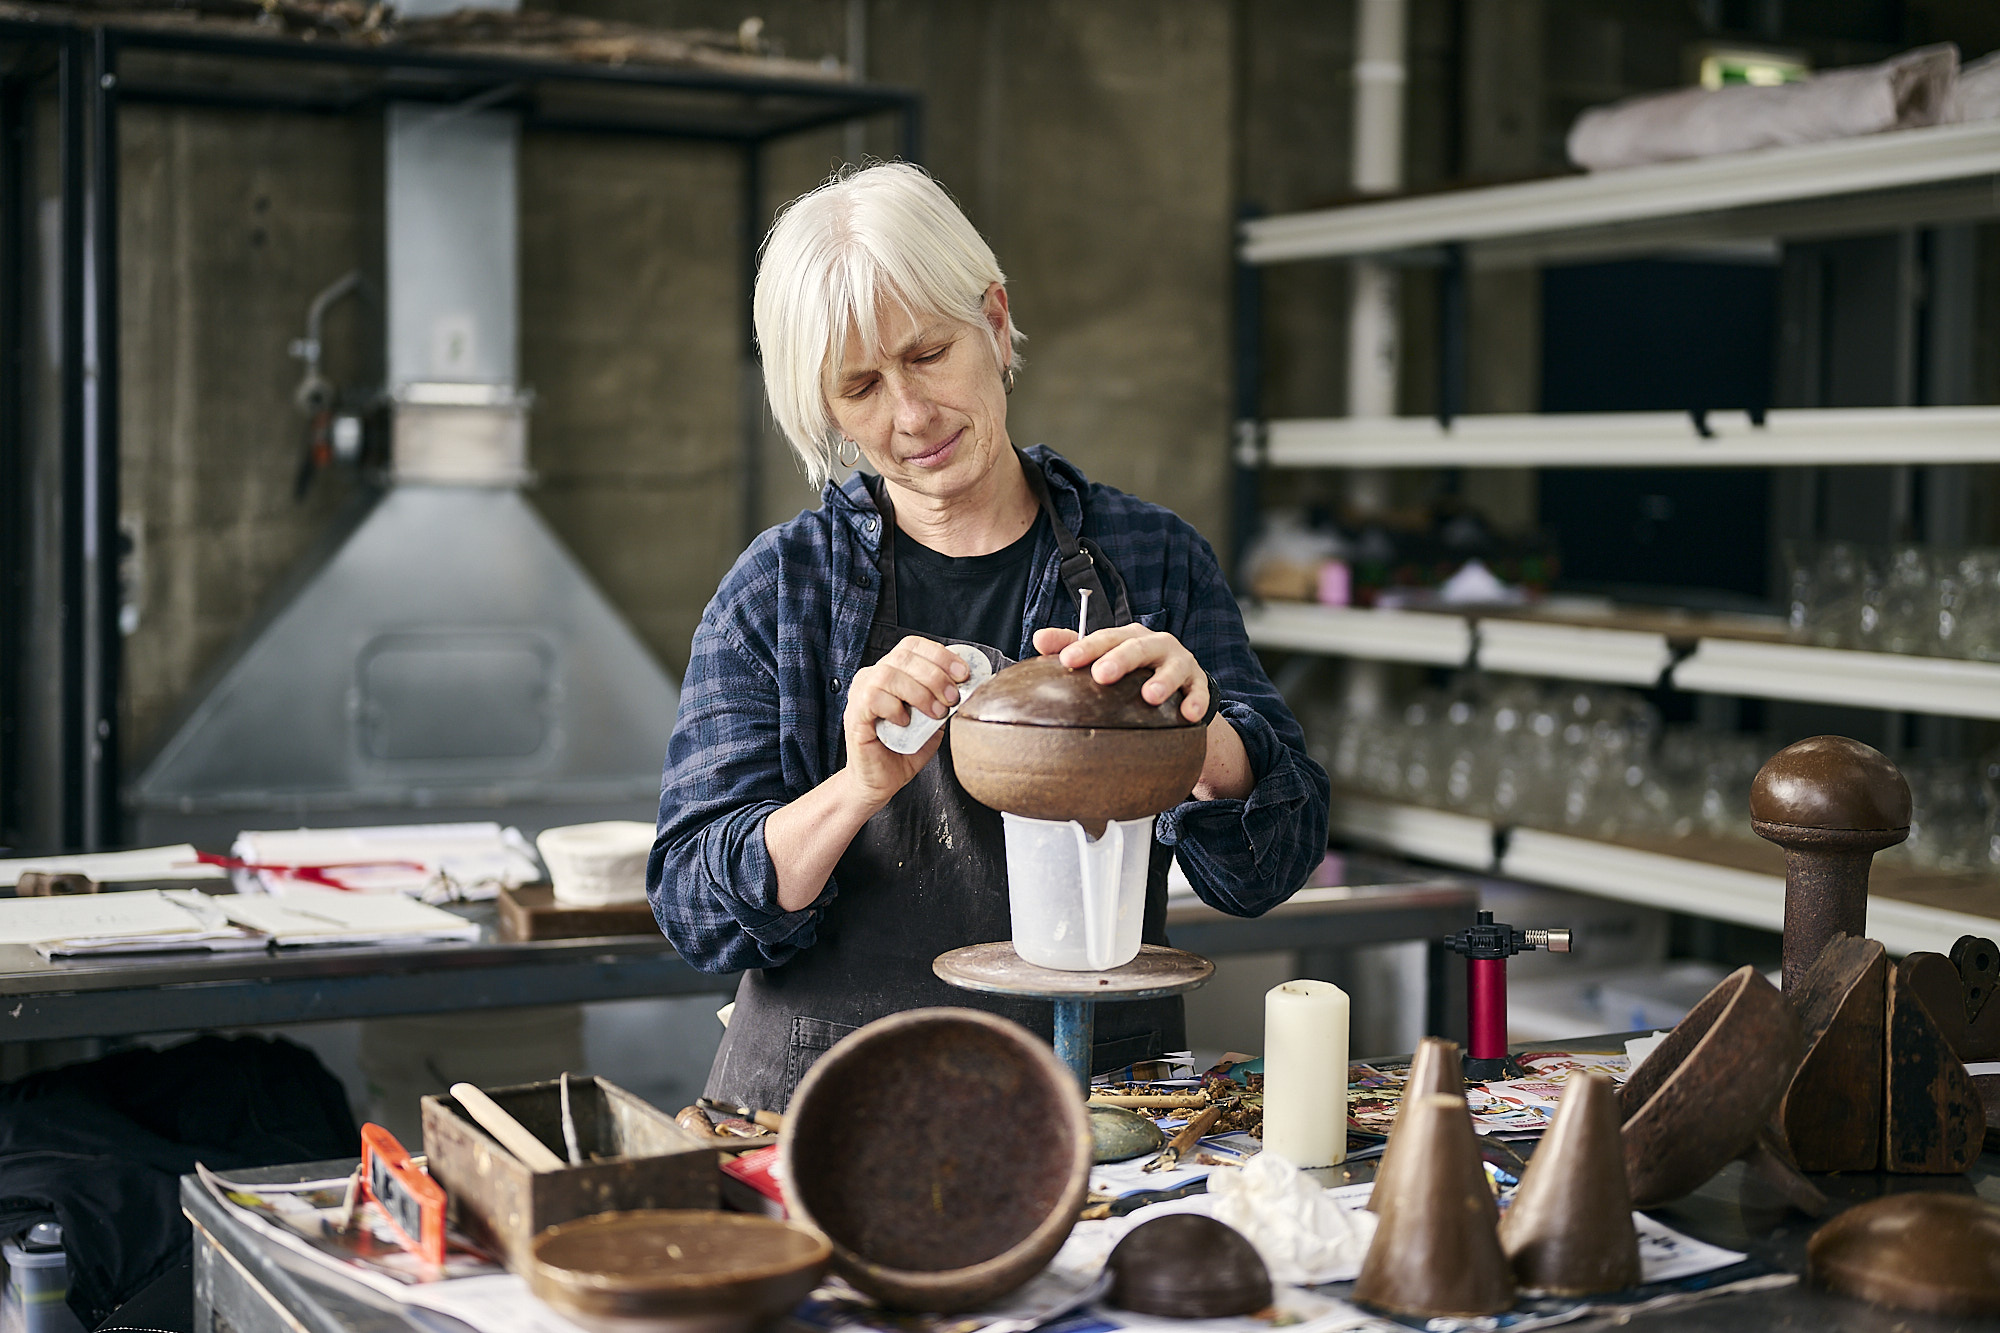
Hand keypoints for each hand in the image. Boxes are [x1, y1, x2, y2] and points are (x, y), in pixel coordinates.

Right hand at [841, 636, 972, 808]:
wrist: (881, 782)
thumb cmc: (904, 750)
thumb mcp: (934, 722)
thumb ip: (945, 702)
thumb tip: (968, 687)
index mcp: (894, 672)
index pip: (914, 646)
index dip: (940, 655)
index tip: (963, 674)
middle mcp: (875, 676)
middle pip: (904, 657)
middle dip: (935, 676)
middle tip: (952, 699)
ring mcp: (861, 693)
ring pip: (889, 674)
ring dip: (918, 692)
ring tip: (933, 713)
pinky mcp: (855, 713)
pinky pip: (873, 697)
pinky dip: (895, 708)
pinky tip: (905, 723)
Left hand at [1031, 624, 1252, 800]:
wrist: (1176, 680)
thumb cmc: (1131, 667)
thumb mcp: (1102, 655)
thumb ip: (1070, 646)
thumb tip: (1038, 639)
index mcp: (1128, 637)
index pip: (1104, 638)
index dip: (1086, 647)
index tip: (1067, 660)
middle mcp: (1155, 644)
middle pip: (1137, 648)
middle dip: (1120, 660)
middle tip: (1102, 674)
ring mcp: (1179, 662)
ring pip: (1173, 668)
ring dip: (1163, 680)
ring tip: (1150, 697)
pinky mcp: (1199, 683)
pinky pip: (1200, 692)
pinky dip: (1196, 702)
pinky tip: (1189, 715)